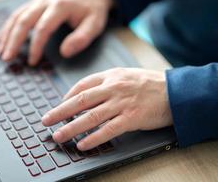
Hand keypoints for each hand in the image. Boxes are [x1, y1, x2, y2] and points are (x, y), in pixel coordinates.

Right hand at [0, 0, 112, 64]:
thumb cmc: (93, 11)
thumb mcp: (95, 25)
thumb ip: (81, 38)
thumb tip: (64, 53)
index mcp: (60, 6)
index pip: (43, 28)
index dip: (35, 47)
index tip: (32, 62)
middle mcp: (45, 1)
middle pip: (23, 21)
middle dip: (13, 41)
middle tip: (7, 58)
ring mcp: (38, 0)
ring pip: (17, 16)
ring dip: (7, 34)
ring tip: (1, 52)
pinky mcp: (35, 2)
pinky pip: (18, 14)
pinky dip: (8, 27)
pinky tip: (3, 38)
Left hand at [42, 68, 172, 150]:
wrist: (175, 90)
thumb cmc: (149, 84)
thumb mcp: (125, 76)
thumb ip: (105, 83)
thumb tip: (86, 95)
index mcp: (110, 76)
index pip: (82, 85)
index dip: (67, 97)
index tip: (58, 106)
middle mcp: (113, 88)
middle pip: (80, 100)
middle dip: (60, 112)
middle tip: (45, 121)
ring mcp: (121, 103)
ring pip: (90, 116)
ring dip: (71, 127)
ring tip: (58, 136)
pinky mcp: (131, 118)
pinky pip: (108, 130)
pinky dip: (94, 138)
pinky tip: (82, 144)